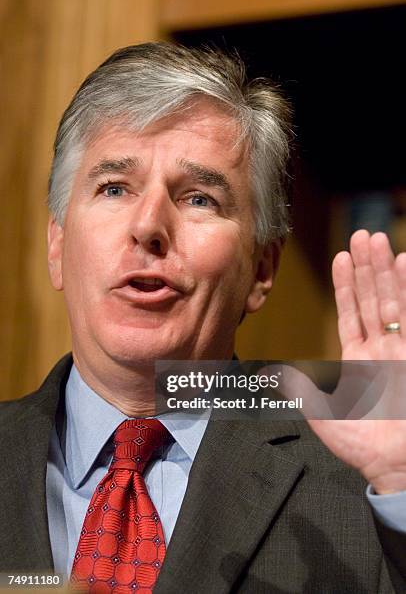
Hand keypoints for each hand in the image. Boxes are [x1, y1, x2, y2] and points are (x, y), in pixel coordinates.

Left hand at [308, 230, 405, 493]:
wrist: (397, 467)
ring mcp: (403, 349)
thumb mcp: (324, 415)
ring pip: (394, 300)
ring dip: (386, 271)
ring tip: (379, 241)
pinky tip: (405, 264)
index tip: (341, 257)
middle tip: (362, 235)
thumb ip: (302, 390)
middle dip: (367, 268)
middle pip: (373, 298)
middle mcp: (383, 348)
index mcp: (360, 359)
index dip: (346, 285)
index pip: (350, 312)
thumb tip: (273, 373)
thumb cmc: (365, 447)